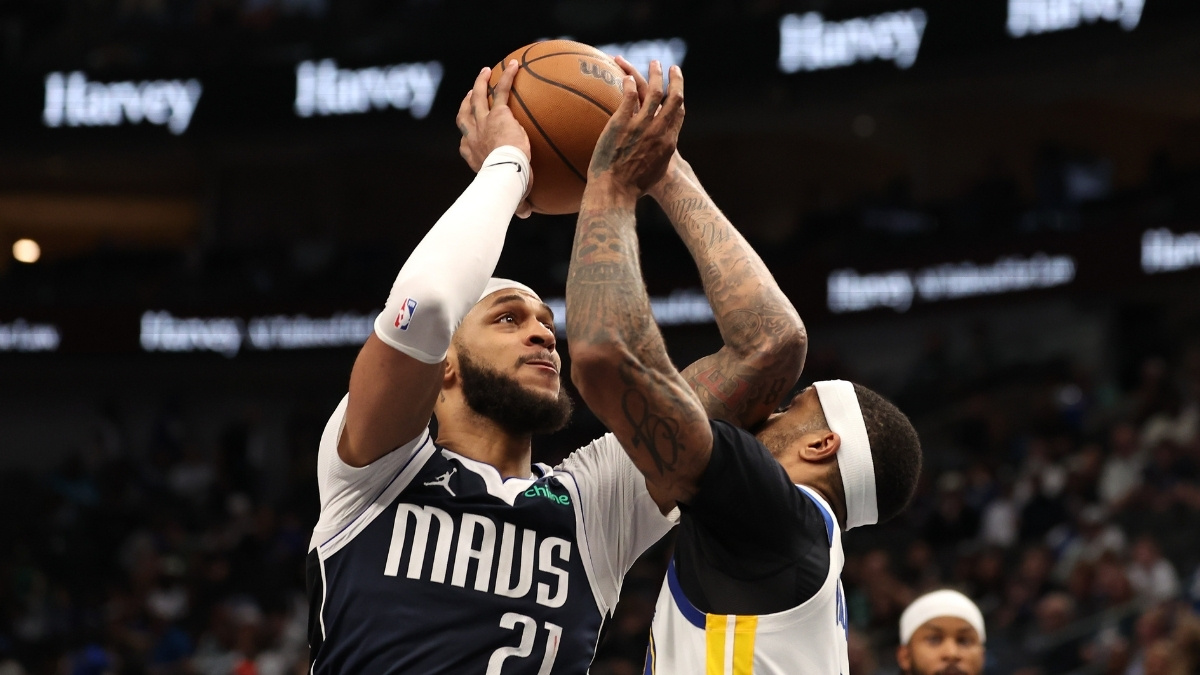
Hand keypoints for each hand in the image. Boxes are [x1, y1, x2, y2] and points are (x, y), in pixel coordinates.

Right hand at [457, 61, 533, 217]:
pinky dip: (508, 76)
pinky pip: (503, 91)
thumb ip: (518, 203)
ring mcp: (484, 122)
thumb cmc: (504, 188)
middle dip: (465, 103)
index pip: (466, 143)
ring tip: (485, 71)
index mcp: (472, 155)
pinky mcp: (500, 114)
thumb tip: (526, 214)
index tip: (469, 130)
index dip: (466, 136)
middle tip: (468, 94)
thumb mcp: (510, 195)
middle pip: (464, 115)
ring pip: (477, 97)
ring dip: (480, 83)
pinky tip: (516, 64)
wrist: (506, 174)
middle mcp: (473, 136)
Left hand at [608, 59, 696, 200]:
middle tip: (673, 68)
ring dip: (655, 73)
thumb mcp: (653, 173)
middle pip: (674, 98)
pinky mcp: (622, 122)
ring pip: (653, 91)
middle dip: (676, 80)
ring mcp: (641, 125)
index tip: (678, 89)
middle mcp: (659, 130)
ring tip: (653, 62)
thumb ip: (656, 160)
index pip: (679, 114)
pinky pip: (628, 96)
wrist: (615, 191)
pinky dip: (629, 83)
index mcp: (668, 142)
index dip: (679, 99)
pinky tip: (624, 76)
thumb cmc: (632, 189)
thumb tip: (652, 159)